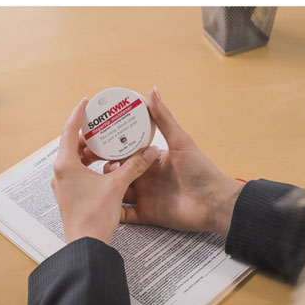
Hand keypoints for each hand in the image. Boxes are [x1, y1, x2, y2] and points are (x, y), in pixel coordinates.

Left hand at [52, 98, 160, 243]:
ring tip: (107, 144)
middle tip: (103, 125)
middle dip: (88, 134)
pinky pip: (77, 171)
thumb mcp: (117, 186)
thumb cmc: (94, 217)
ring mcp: (63, 184)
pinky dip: (89, 164)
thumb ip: (134, 166)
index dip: (78, 114)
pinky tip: (105, 166)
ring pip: (74, 158)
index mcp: (66, 164)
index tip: (86, 102)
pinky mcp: (69, 193)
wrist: (86, 244)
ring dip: (89, 150)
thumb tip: (149, 151)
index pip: (69, 130)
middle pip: (72, 143)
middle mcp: (60, 172)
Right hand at [103, 87, 244, 235]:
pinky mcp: (146, 215)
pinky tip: (101, 207)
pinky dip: (113, 212)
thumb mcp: (180, 141)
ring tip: (94, 184)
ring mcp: (144, 196)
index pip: (126, 151)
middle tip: (91, 165)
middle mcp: (145, 177)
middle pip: (117, 172)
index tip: (95, 142)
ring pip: (117, 192)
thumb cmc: (201, 170)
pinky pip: (125, 215)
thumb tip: (152, 90)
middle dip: (104, 169)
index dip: (111, 148)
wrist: (213, 203)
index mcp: (151, 159)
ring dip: (106, 189)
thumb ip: (163, 118)